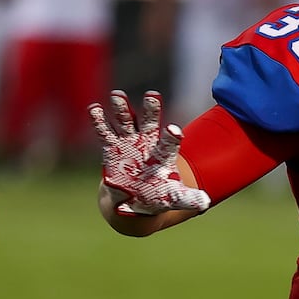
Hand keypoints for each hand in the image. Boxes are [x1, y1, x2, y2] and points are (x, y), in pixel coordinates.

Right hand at [89, 90, 209, 215]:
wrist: (135, 199)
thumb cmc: (158, 196)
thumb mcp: (173, 198)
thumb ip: (187, 198)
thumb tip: (204, 202)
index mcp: (164, 153)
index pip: (169, 142)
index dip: (172, 136)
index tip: (174, 130)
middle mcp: (147, 142)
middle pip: (150, 122)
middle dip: (151, 109)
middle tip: (152, 96)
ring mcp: (129, 142)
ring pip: (126, 121)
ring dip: (122, 108)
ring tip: (117, 95)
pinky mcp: (112, 147)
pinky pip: (105, 132)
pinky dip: (99, 121)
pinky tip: (94, 108)